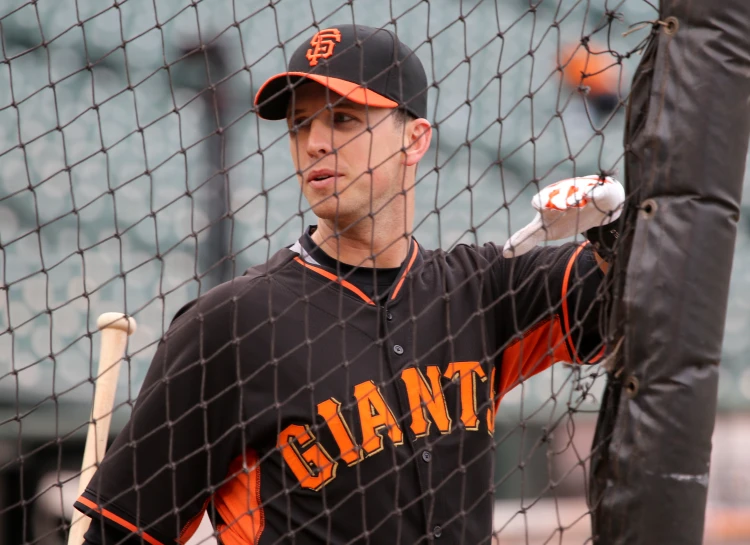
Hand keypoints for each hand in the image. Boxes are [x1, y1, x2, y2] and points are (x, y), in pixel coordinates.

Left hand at [502, 175, 624, 257]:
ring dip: (574, 197)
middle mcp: (563, 193)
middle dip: (556, 199)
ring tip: (574, 203)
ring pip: (576, 191)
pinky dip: (594, 193)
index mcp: (549, 201)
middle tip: (558, 207)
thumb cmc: (566, 218)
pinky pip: (597, 191)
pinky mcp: (599, 192)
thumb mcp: (547, 229)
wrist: (596, 207)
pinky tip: (591, 197)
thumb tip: (505, 253)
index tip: (540, 209)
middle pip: (558, 193)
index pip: (541, 200)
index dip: (541, 203)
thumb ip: (527, 238)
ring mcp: (581, 191)